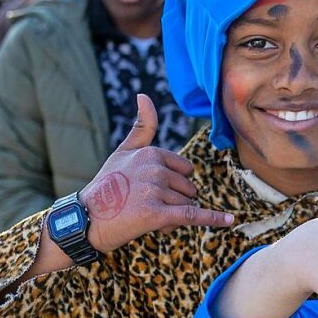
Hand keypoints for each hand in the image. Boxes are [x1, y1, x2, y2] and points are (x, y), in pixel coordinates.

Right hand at [79, 94, 233, 253]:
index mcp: (152, 153)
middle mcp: (155, 169)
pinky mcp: (157, 214)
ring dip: (173, 217)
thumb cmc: (107, 186)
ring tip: (144, 216)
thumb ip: (142, 126)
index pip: (186, 170)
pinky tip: (230, 221)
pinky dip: (213, 219)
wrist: (86, 219)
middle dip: (174, 202)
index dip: (173, 184)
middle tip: (143, 205)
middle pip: (188, 188)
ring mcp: (156, 191)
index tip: (148, 189)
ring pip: (187, 204)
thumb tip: (144, 95)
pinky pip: (193, 215)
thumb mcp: (123, 151)